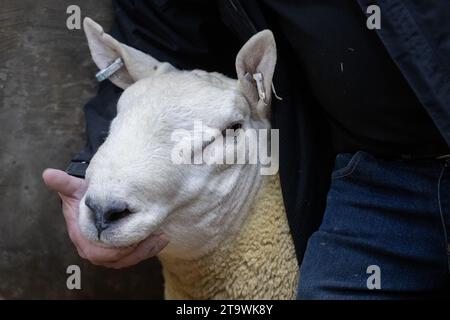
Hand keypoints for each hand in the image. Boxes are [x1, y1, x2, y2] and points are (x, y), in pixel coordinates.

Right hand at [42, 168, 167, 267]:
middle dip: (136, 250)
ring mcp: (108, 254)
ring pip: (129, 260)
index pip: (100, 252)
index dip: (117, 248)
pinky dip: (150, 248)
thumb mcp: (75, 189)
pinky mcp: (121, 253)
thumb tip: (48, 174)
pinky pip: (136, 256)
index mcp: (82, 238)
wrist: (92, 201)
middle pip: (117, 260)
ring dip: (147, 250)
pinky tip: (162, 236)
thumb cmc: (83, 195)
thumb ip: (64, 184)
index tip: (134, 235)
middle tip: (154, 234)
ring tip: (161, 236)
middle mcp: (93, 250)